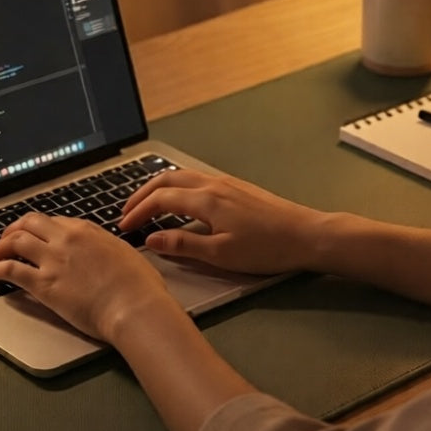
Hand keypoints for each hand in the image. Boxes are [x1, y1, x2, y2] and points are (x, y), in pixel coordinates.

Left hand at [0, 213, 182, 342]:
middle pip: (30, 223)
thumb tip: (109, 254)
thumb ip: (110, 249)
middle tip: (8, 239)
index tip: (37, 235)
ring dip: (1, 246)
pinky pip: (11, 270)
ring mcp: (53, 260)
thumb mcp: (127, 255)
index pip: (55, 221)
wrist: (134, 306)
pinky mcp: (43, 284)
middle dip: (15, 229)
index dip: (41, 228)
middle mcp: (67, 239)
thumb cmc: (140, 287)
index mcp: (88, 230)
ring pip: (15, 241)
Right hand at [119, 169, 322, 274]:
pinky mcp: (236, 188)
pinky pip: (196, 180)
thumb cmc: (267, 248)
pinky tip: (178, 204)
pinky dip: (177, 188)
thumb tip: (151, 240)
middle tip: (126, 212)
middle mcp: (213, 185)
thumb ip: (183, 245)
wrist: (306, 235)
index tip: (124, 228)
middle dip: (141, 195)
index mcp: (206, 200)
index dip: (138, 213)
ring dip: (159, 189)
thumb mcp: (220, 254)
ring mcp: (226, 183)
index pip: (160, 199)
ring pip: (181, 176)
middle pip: (166, 179)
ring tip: (146, 206)